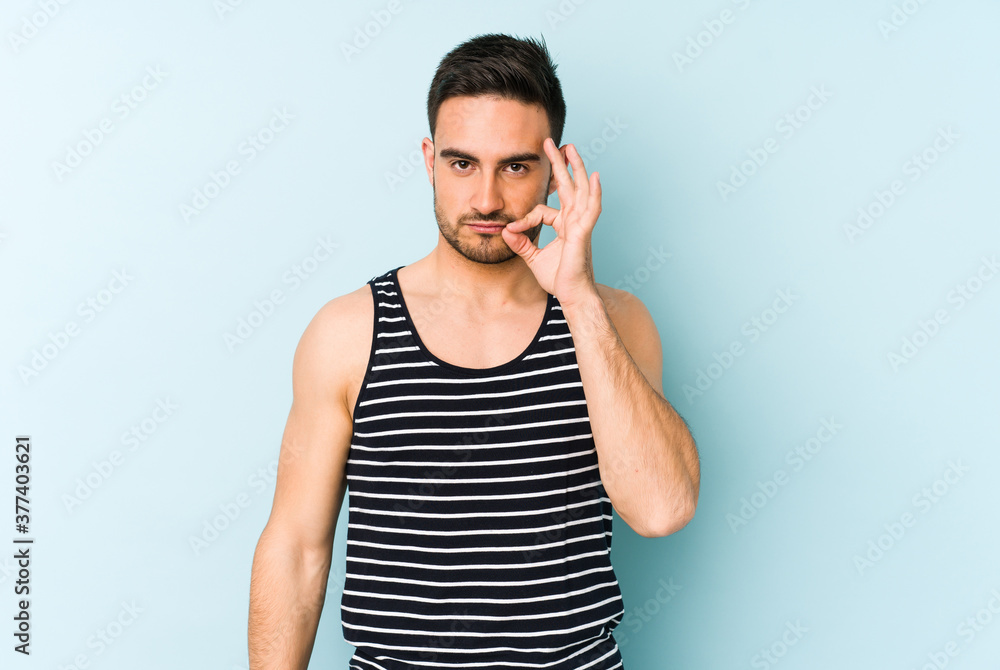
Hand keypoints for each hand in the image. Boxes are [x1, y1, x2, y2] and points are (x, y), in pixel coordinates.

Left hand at [502, 137, 601, 307]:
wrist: (573, 297)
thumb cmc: (560, 279)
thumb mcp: (533, 258)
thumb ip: (521, 244)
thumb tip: (505, 231)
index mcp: (564, 226)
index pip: (542, 211)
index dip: (524, 219)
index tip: (511, 231)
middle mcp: (575, 221)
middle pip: (568, 186)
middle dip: (560, 164)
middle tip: (553, 144)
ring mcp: (581, 225)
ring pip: (580, 190)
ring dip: (576, 168)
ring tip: (571, 148)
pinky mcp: (584, 233)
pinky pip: (592, 209)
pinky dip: (595, 193)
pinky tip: (595, 176)